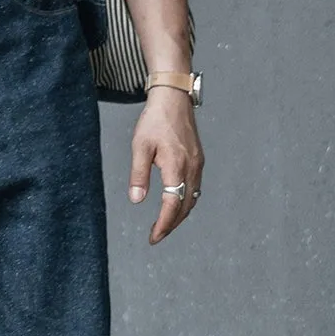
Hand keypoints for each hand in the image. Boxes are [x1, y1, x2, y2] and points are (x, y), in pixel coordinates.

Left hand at [129, 89, 203, 244]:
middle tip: (157, 235)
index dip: (163, 224)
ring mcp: (198, 164)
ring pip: (192, 198)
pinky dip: (186, 201)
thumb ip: (138, 175)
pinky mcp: (198, 159)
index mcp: (176, 166)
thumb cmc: (155, 120)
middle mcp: (191, 168)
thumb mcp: (140, 146)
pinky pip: (195, 188)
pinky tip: (175, 202)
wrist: (173, 98)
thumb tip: (136, 200)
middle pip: (185, 206)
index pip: (172, 205)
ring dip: (180, 214)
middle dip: (171, 224)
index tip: (153, 237)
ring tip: (164, 224)